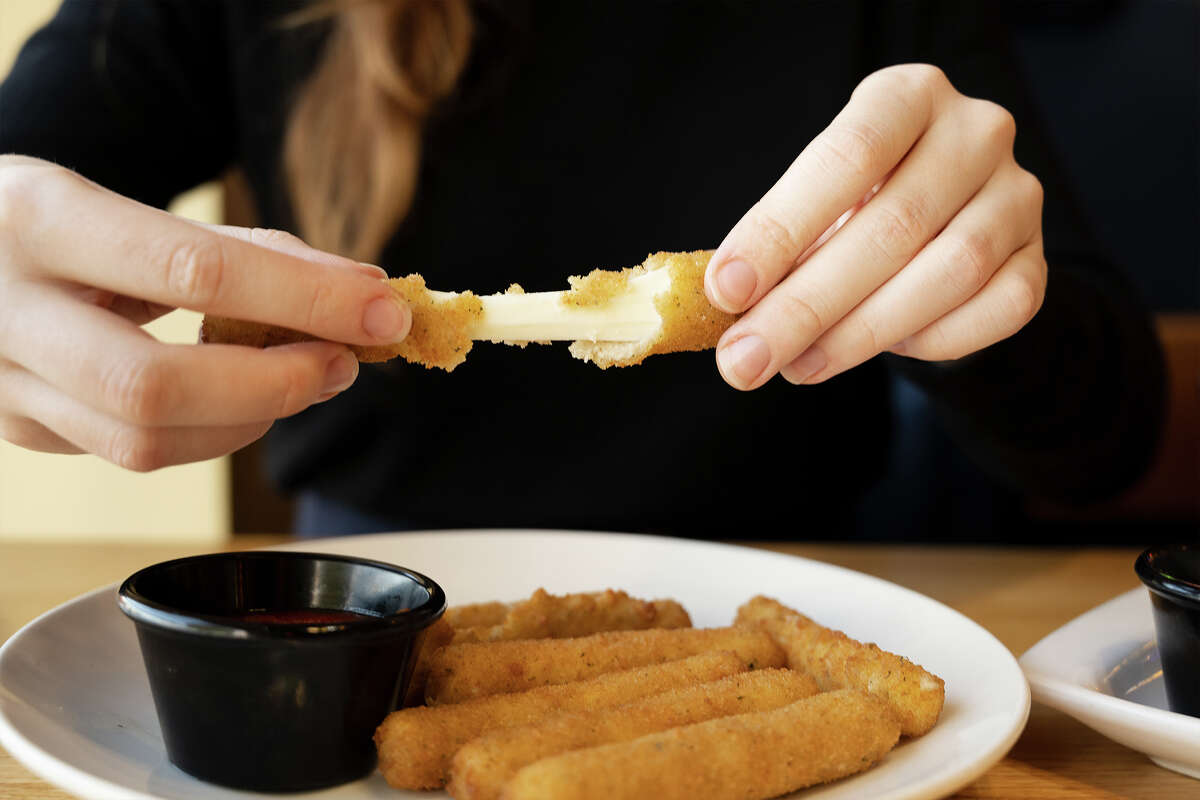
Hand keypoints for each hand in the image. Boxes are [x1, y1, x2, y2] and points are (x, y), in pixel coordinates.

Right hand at [0, 156, 410, 469]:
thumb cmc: (54, 226)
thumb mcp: (129, 210)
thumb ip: (245, 252)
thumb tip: (363, 293)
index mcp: (41, 219)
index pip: (193, 269)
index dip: (303, 297)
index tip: (382, 309)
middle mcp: (6, 307)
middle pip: (155, 386)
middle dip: (274, 384)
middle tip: (343, 362)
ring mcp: (3, 382)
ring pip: (145, 440)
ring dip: (252, 417)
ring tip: (303, 374)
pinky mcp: (22, 428)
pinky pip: (138, 452)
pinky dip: (212, 429)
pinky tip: (239, 394)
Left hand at [705, 64, 1045, 389]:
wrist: (940, 223)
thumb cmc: (856, 206)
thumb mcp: (815, 203)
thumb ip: (780, 242)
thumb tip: (728, 301)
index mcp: (907, 96)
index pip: (846, 156)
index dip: (780, 229)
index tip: (726, 291)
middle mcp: (975, 133)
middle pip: (893, 226)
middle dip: (806, 305)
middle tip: (746, 359)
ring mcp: (1017, 195)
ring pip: (950, 272)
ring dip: (861, 333)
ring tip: (796, 366)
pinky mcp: (1037, 259)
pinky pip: (997, 310)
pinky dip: (933, 341)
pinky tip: (883, 351)